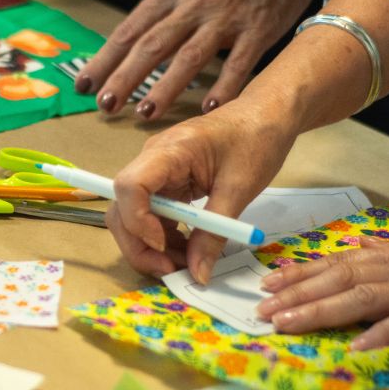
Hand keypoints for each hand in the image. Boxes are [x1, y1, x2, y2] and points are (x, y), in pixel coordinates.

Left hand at [77, 0, 340, 118]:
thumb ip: (167, 4)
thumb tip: (137, 40)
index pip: (130, 29)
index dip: (105, 59)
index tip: (83, 84)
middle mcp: (194, 2)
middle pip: (151, 45)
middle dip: (124, 77)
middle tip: (105, 104)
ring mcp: (228, 15)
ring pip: (189, 56)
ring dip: (166, 87)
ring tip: (145, 111)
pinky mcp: (260, 27)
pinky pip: (239, 63)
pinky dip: (224, 87)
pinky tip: (209, 110)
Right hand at [108, 100, 295, 278]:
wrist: (266, 115)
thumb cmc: (256, 138)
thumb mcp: (240, 189)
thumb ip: (214, 233)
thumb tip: (198, 273)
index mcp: (170, 151)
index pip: (129, 186)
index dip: (138, 221)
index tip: (164, 245)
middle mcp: (153, 160)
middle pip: (122, 208)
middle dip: (139, 245)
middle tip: (171, 270)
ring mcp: (157, 172)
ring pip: (132, 216)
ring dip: (151, 246)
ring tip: (185, 264)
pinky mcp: (167, 183)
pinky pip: (153, 215)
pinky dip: (165, 237)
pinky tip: (188, 249)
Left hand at [255, 213, 388, 349]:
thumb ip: (384, 251)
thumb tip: (357, 246)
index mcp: (385, 257)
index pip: (331, 265)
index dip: (296, 274)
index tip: (265, 284)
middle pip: (334, 282)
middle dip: (294, 296)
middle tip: (261, 311)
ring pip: (357, 299)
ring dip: (319, 311)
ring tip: (287, 324)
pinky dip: (379, 333)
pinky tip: (355, 347)